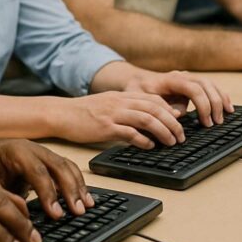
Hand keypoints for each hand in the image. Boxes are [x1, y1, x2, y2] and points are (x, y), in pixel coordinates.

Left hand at [0, 137, 93, 221]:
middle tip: (78, 212)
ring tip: (86, 207)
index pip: (37, 171)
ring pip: (66, 166)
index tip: (55, 213)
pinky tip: (84, 198)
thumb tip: (8, 208)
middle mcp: (32, 149)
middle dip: (70, 189)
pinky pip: (67, 169)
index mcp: (15, 151)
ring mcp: (42, 153)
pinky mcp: (46, 161)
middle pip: (57, 166)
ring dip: (78, 186)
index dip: (48, 192)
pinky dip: (77, 183)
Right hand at [52, 91, 187, 148]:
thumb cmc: (83, 113)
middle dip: (172, 122)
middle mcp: (120, 102)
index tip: (178, 121)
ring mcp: (113, 114)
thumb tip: (144, 121)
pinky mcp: (106, 127)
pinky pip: (130, 133)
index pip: (154, 99)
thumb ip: (125, 108)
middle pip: (155, 108)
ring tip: (171, 142)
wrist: (61, 114)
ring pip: (147, 119)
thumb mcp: (107, 105)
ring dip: (163, 131)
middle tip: (180, 136)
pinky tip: (149, 146)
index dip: (170, 110)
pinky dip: (143, 140)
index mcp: (122, 96)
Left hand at [122, 70, 232, 126]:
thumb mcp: (142, 100)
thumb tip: (178, 114)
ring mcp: (189, 78)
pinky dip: (220, 95)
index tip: (205, 121)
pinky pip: (210, 87)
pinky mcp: (192, 83)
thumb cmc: (138, 91)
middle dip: (214, 104)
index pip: (193, 88)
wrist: (137, 81)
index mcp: (171, 79)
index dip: (202, 105)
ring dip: (220, 99)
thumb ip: (158, 106)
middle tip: (216, 122)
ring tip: (226, 115)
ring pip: (211, 84)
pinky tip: (227, 106)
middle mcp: (182, 75)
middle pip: (206, 85)